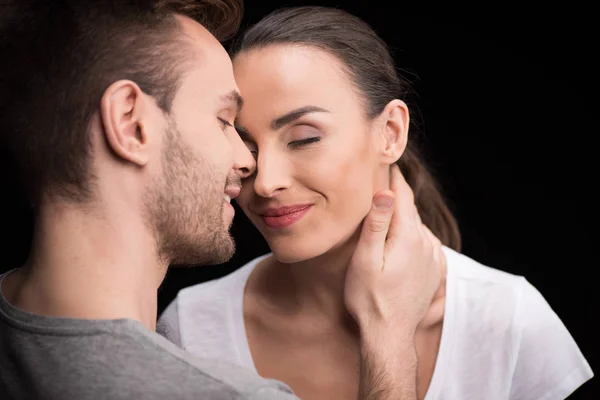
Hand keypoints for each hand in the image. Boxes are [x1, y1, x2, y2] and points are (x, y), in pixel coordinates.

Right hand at [344, 164, 444, 333]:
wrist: (389, 334)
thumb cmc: (369, 297)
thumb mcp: (365, 259)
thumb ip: (376, 224)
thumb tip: (385, 192)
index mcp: (408, 236)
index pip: (403, 196)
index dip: (394, 178)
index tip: (388, 163)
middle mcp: (426, 243)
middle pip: (411, 211)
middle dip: (398, 198)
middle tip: (384, 184)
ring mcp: (433, 258)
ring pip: (418, 227)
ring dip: (405, 218)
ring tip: (389, 211)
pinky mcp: (434, 271)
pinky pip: (425, 243)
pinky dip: (414, 235)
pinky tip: (404, 239)